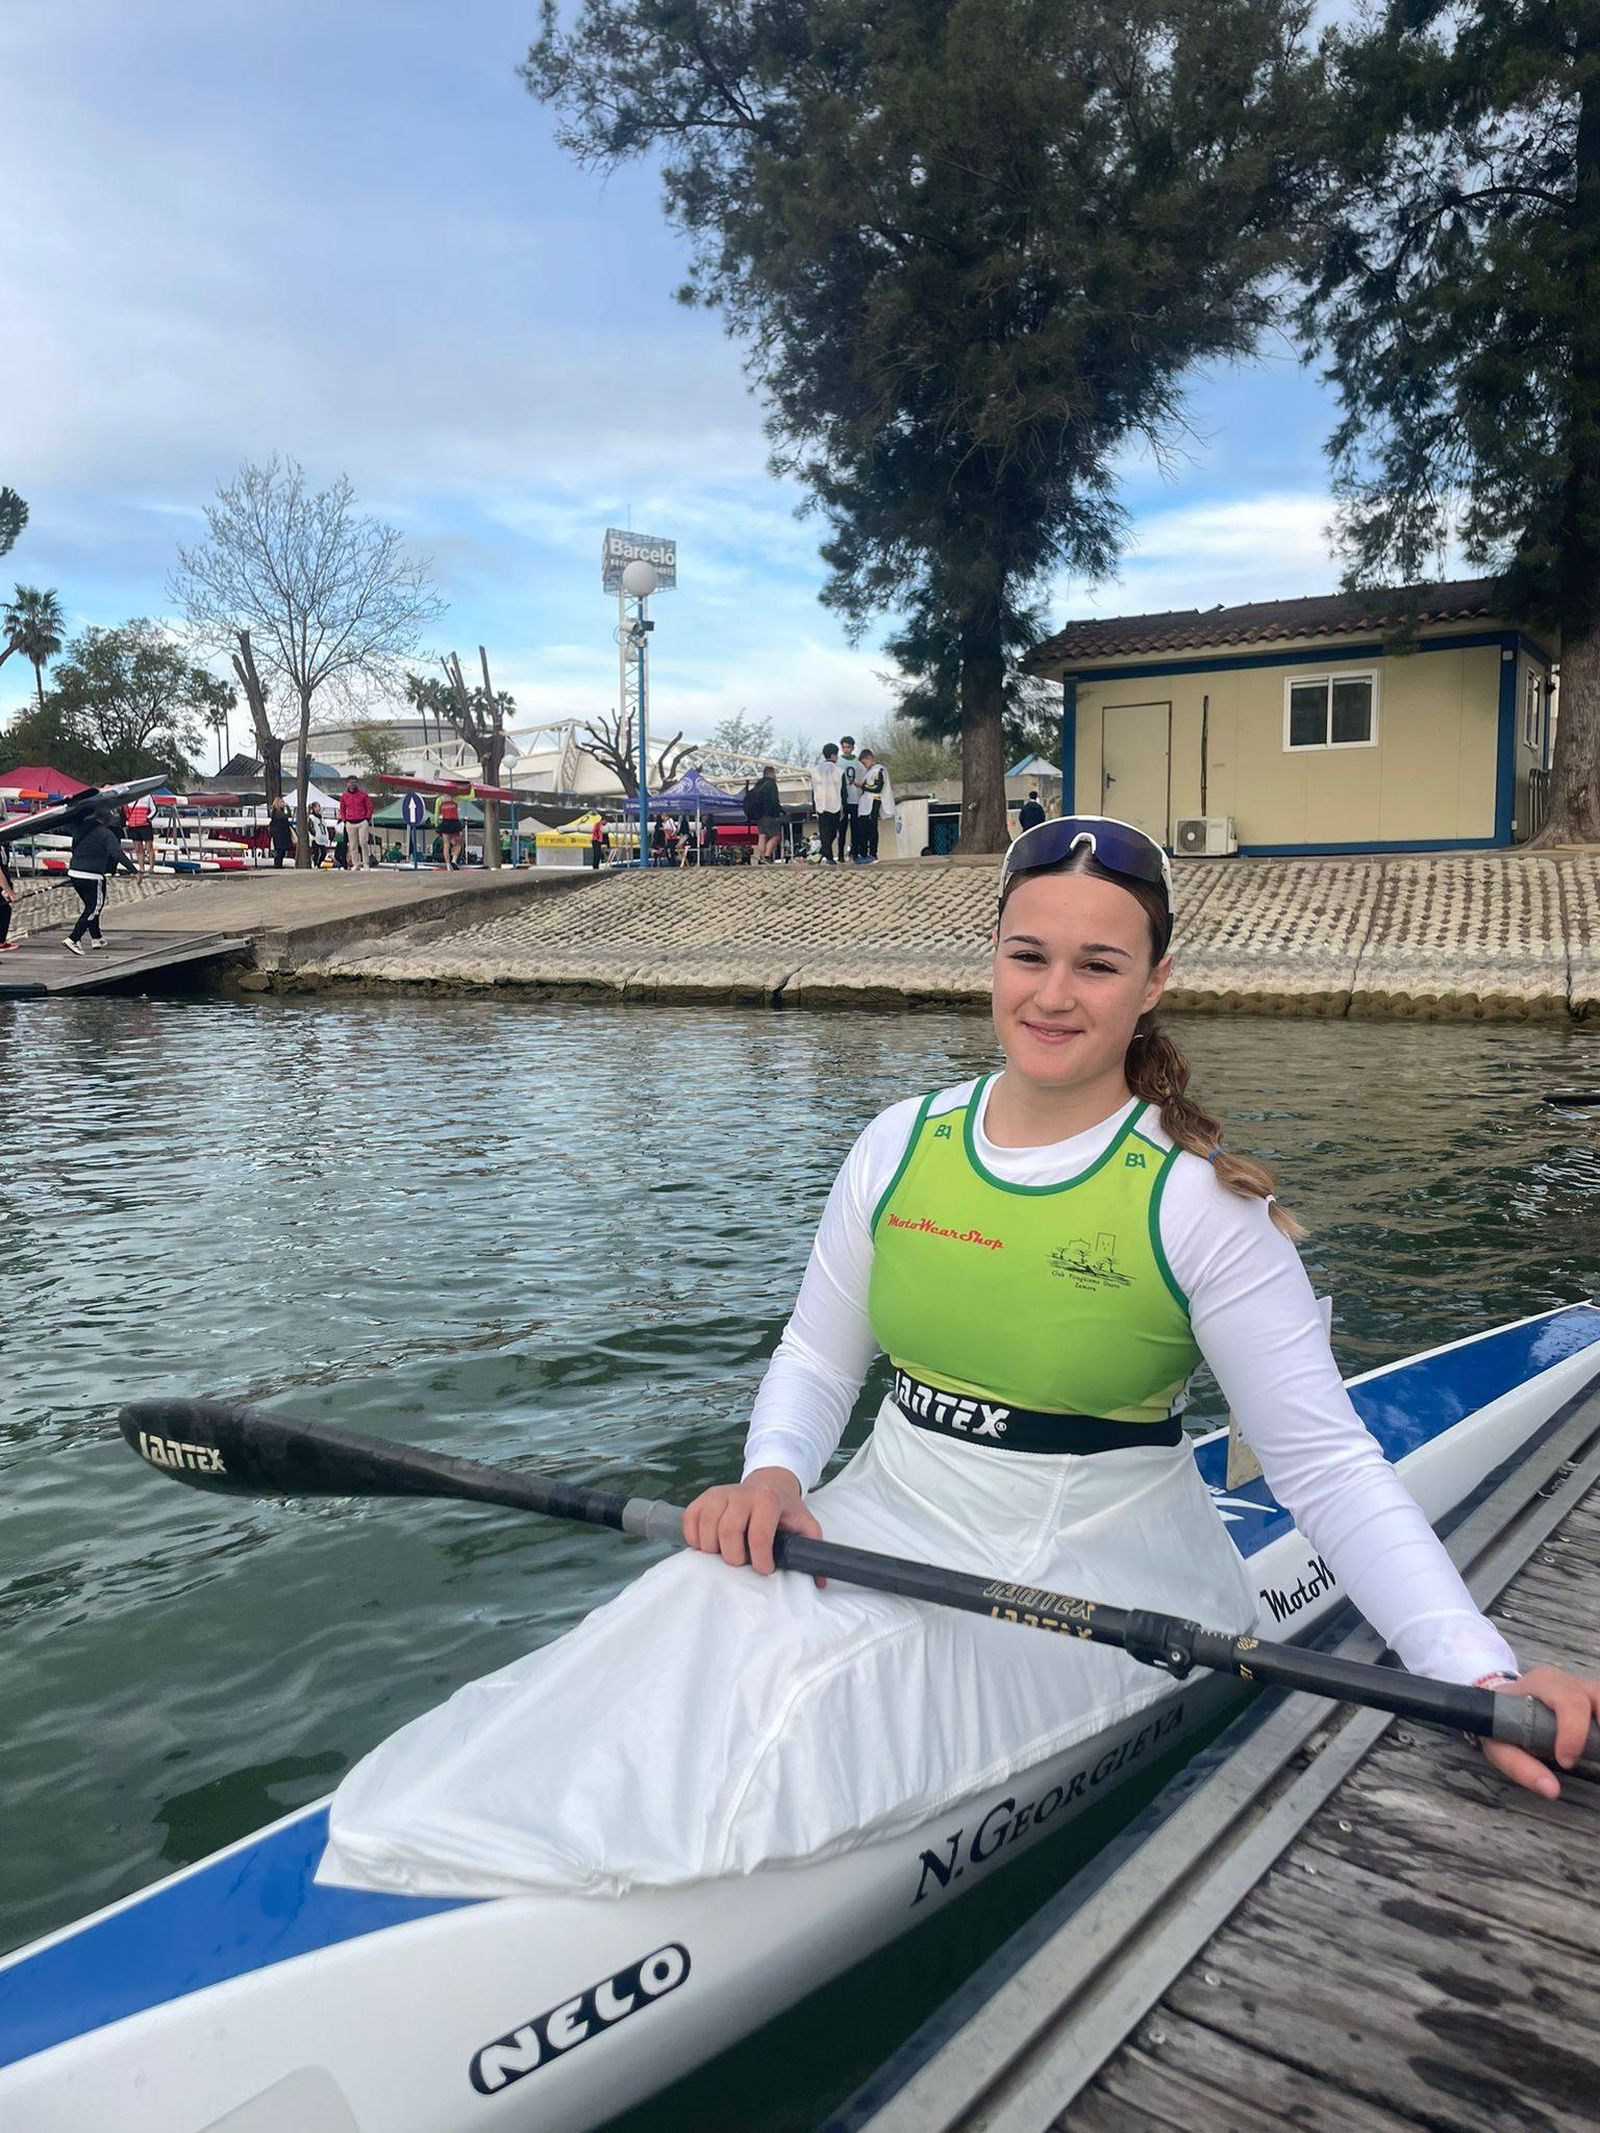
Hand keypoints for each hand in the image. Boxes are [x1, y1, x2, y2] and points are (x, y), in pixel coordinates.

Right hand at [681, 1466, 822, 1577]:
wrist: (768, 1483)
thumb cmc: (785, 1510)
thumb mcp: (805, 1524)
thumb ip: (812, 1548)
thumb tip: (817, 1581)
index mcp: (767, 1500)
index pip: (759, 1535)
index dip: (760, 1559)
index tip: (764, 1569)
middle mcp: (741, 1494)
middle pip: (727, 1532)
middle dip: (734, 1557)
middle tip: (742, 1563)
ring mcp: (719, 1493)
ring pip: (706, 1528)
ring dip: (713, 1550)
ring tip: (726, 1554)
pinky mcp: (703, 1497)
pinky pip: (690, 1520)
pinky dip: (694, 1538)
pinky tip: (709, 1545)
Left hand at [1476, 1665, 1599, 1797]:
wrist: (1500, 1704)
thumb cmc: (1501, 1722)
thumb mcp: (1499, 1744)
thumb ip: (1519, 1766)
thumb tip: (1551, 1790)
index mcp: (1541, 1684)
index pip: (1568, 1701)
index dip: (1574, 1732)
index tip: (1566, 1762)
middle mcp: (1567, 1682)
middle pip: (1597, 1695)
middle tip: (1593, 1755)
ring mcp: (1583, 1687)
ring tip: (1595, 1751)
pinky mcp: (1593, 1699)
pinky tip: (1596, 1746)